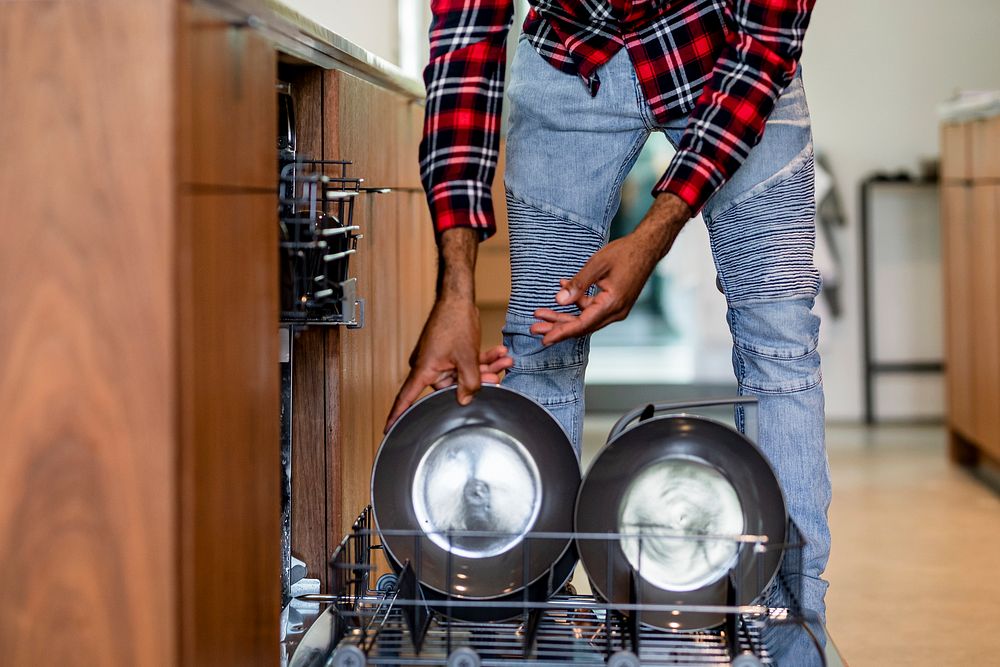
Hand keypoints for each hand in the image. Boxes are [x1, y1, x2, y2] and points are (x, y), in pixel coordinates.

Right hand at [384, 297, 513, 430]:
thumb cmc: (455, 321)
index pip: (406, 399)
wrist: (458, 297)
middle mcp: (428, 366)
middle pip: (450, 386)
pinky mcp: (449, 352)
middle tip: (496, 377)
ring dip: (483, 368)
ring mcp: (439, 359)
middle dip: (475, 381)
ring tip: (503, 361)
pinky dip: (481, 359)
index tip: (388, 431)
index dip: (397, 416)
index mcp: (424, 370)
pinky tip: (498, 353)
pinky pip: (464, 362)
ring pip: (462, 373)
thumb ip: (469, 382)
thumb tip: (465, 400)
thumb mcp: (467, 357)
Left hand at [531, 193, 690, 345]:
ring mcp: (616, 309)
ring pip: (585, 318)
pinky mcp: (615, 303)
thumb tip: (559, 300)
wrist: (647, 247)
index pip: (582, 324)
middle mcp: (615, 312)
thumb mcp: (597, 264)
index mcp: (612, 304)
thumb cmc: (625, 252)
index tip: (545, 339)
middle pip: (582, 326)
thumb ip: (578, 283)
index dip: (561, 332)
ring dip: (564, 316)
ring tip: (541, 314)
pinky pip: (592, 308)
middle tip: (535, 329)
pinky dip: (577, 303)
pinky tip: (562, 289)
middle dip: (557, 327)